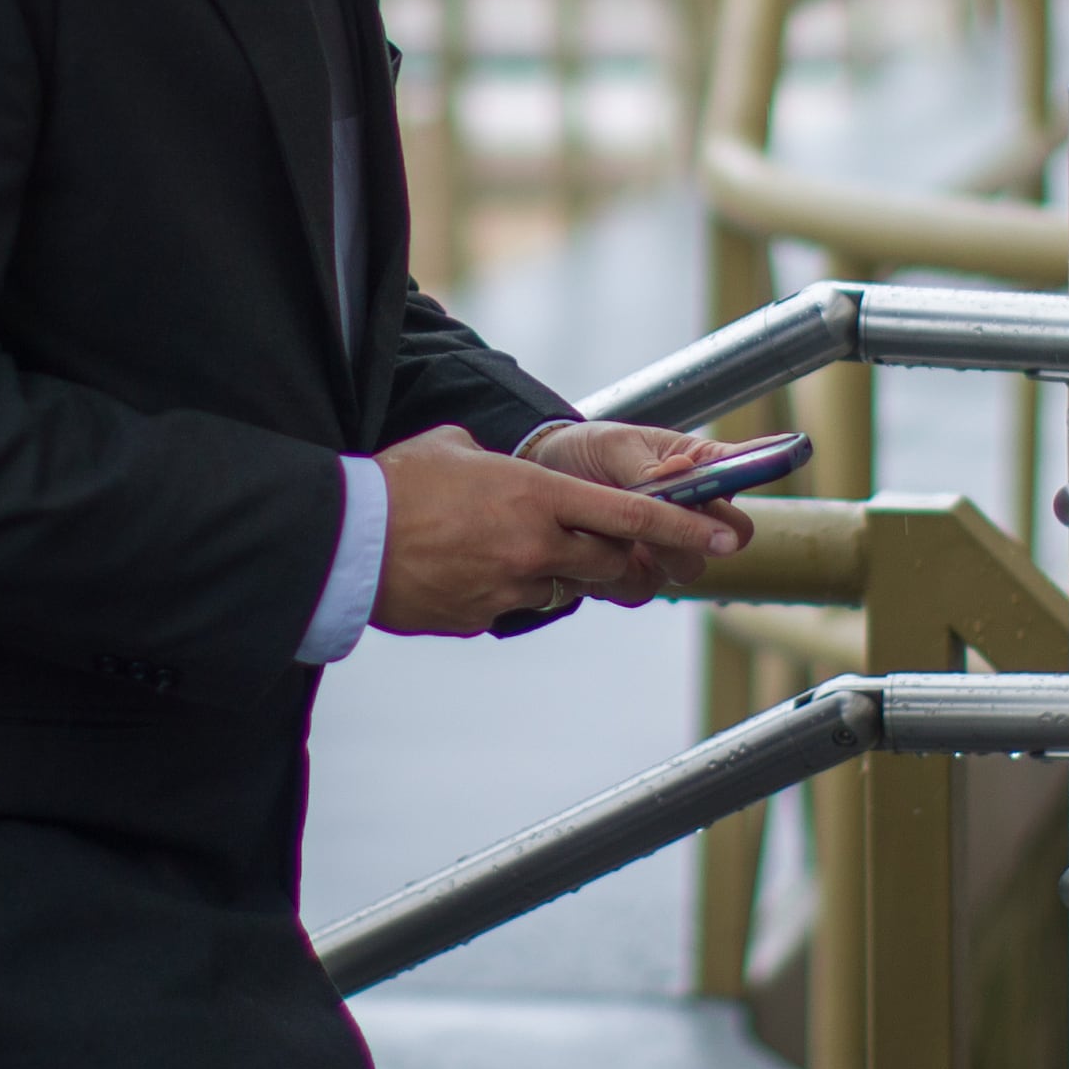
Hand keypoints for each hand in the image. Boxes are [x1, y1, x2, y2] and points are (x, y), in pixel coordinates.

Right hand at [370, 427, 743, 636]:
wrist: (344, 542)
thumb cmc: (395, 485)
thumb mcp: (453, 449)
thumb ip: (495, 460)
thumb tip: (500, 468)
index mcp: (537, 496)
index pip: (630, 514)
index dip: (682, 525)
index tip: (723, 534)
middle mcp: (535, 546)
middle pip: (611, 563)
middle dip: (622, 557)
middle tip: (617, 548)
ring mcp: (510, 588)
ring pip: (565, 588)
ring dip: (560, 573)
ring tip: (516, 550)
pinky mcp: (482, 619)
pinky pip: (513, 605)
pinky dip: (505, 589)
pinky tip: (467, 570)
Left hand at [516, 423, 762, 576]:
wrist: (541, 479)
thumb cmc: (587, 451)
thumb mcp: (615, 446)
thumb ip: (648, 466)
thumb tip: (683, 469)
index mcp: (699, 468)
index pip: (743, 473)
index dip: (756, 473)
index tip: (744, 476)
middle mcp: (692, 514)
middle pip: (729, 537)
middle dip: (697, 529)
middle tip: (659, 513)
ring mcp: (665, 550)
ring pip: (687, 569)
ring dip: (655, 552)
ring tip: (617, 529)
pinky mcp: (633, 576)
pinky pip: (641, 590)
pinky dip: (616, 574)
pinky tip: (593, 549)